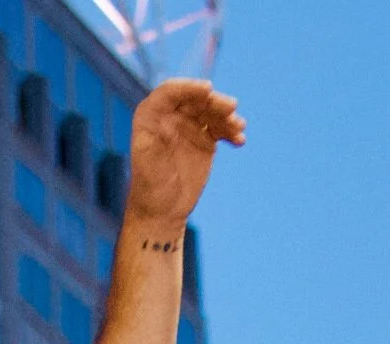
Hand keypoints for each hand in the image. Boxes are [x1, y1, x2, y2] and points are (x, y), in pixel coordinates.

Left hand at [125, 80, 244, 228]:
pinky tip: (239, 140)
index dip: (189, 87)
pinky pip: (221, 128)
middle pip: (196, 99)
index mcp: (151, 114)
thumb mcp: (149, 159)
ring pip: (211, 111)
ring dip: (227, 116)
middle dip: (214, 101)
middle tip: (232, 108)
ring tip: (238, 127)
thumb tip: (171, 117)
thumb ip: (158, 135)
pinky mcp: (204, 138)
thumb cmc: (150, 186)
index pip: (171, 92)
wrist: (162, 210)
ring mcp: (189, 125)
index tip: (208, 90)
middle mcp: (170, 115)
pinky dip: (231, 132)